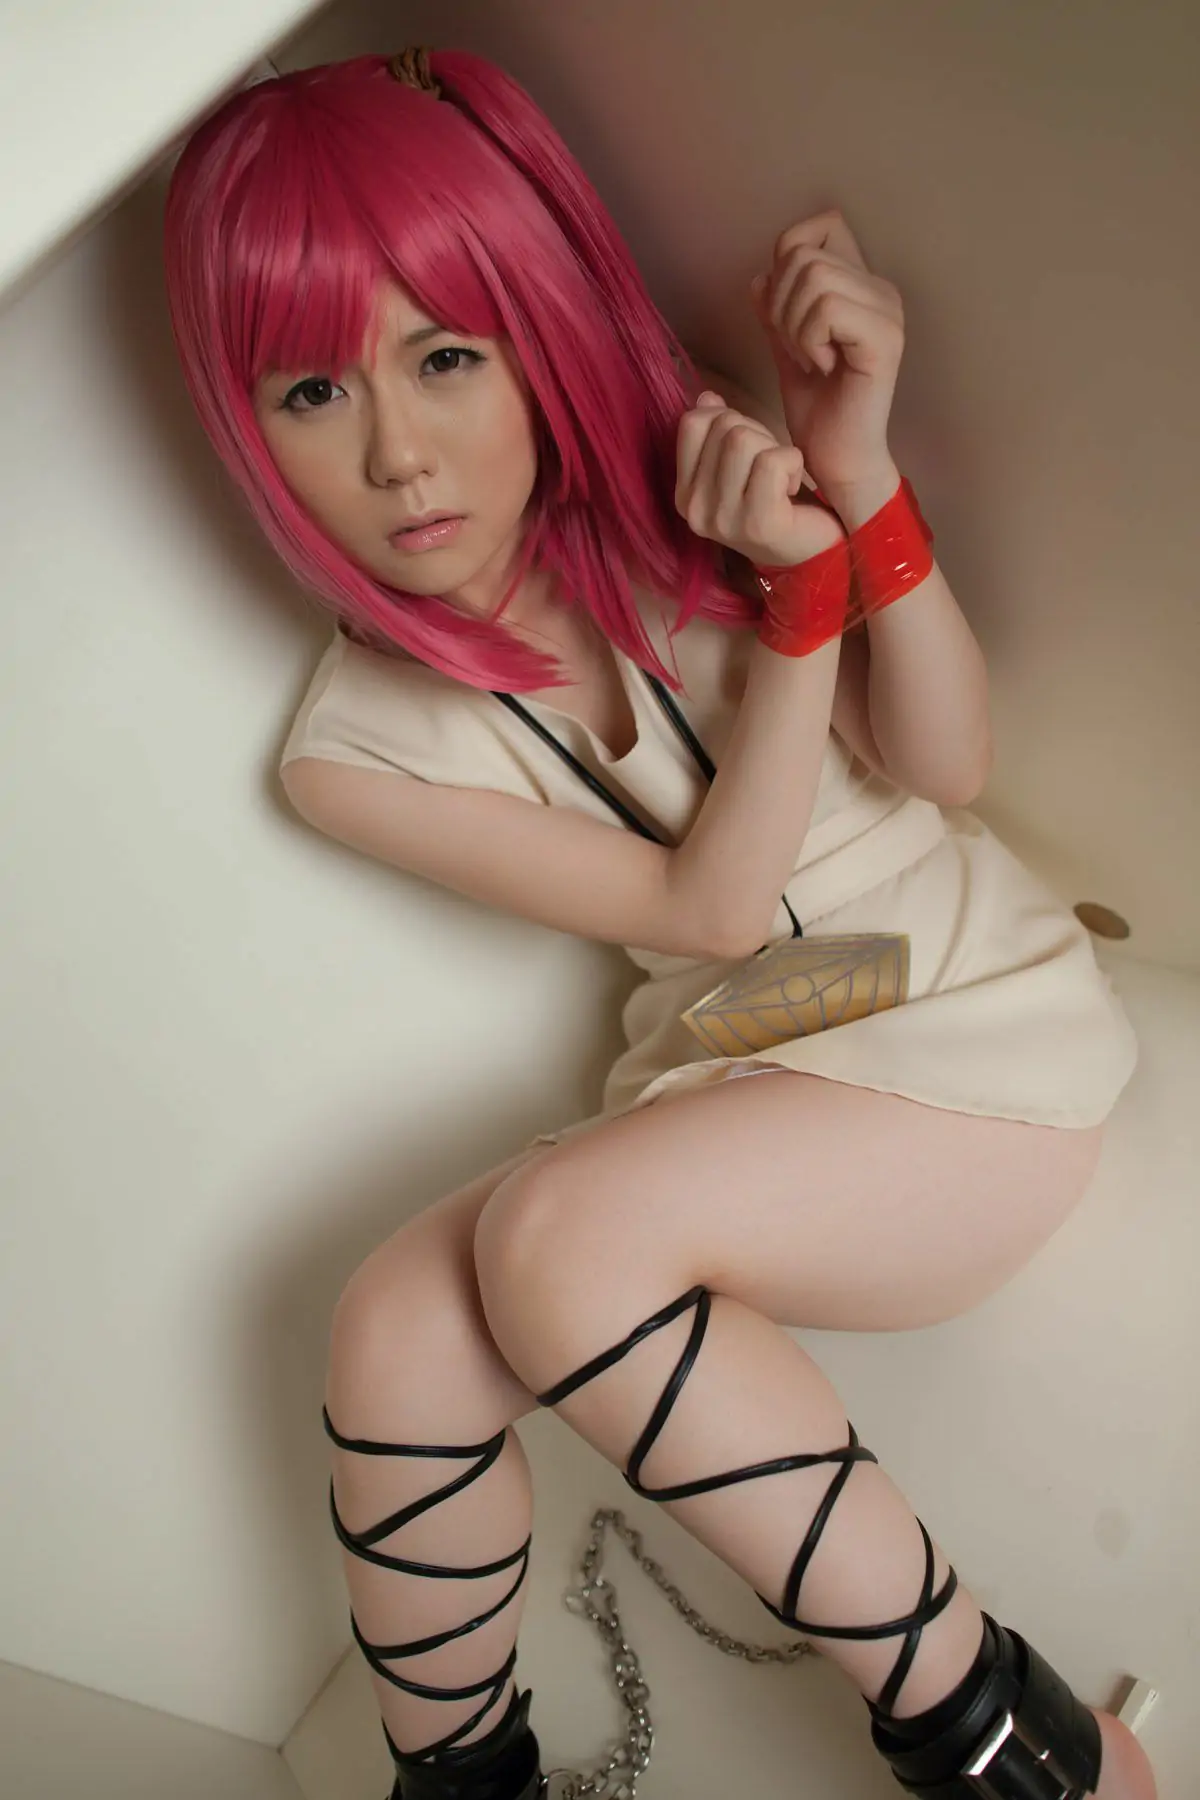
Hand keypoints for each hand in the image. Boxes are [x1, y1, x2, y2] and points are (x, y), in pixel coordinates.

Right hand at [675, 392, 846, 567]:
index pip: (692, 423)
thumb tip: (707, 397)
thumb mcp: (739, 464)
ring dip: (775, 449)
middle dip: (758, 434)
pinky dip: (793, 463)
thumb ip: (718, 431)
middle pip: (724, 427)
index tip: (748, 451)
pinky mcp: (758, 523)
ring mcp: (724, 520)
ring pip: (744, 440)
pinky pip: (773, 460)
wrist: (812, 551)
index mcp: (684, 493)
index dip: (728, 419)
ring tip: (781, 479)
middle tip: (771, 469)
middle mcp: (695, 510)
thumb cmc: (777, 502)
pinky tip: (792, 489)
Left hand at [752, 210, 903, 500]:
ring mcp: (887, 312)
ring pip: (813, 277)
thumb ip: (777, 311)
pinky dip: (808, 340)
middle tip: (797, 349)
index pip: (823, 224)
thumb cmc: (818, 412)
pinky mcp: (884, 339)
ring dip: (792, 325)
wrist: (837, 460)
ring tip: (810, 360)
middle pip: (805, 254)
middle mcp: (881, 290)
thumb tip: (760, 276)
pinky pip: (827, 309)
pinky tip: (823, 367)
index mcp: (862, 286)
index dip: (787, 257)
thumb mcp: (787, 350)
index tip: (787, 312)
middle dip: (781, 303)